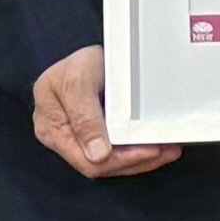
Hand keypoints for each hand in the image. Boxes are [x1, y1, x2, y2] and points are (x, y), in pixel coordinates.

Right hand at [32, 49, 180, 181]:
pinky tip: (154, 144)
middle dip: (136, 161)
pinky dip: (136, 149)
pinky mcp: (95, 134)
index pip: (87, 161)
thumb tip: (97, 155)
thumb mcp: (77, 82)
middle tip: (166, 151)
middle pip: (101, 165)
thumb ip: (85, 118)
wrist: (84, 55)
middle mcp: (63, 139)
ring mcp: (79, 137)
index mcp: (52, 129)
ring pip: (111, 161)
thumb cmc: (75, 64)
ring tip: (167, 150)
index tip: (148, 151)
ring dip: (141, 158)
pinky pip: (116, 150)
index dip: (120, 160)